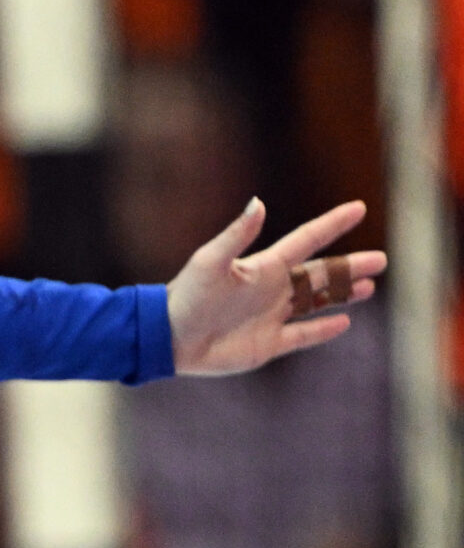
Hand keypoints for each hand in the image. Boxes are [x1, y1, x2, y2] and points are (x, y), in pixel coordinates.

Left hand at [168, 199, 386, 376]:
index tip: (358, 208)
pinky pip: (301, 335)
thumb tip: (258, 202)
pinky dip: (322, 329)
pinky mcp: (267, 344)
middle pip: (320, 274)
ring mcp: (271, 316)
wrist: (167, 337)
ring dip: (342, 294)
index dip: (332, 224)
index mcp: (262, 267)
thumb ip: (237, 235)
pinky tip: (343, 322)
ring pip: (316, 302)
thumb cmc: (186, 295)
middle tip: (380, 260)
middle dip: (350, 267)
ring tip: (368, 286)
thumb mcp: (211, 261)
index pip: (306, 240)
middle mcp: (271, 289)